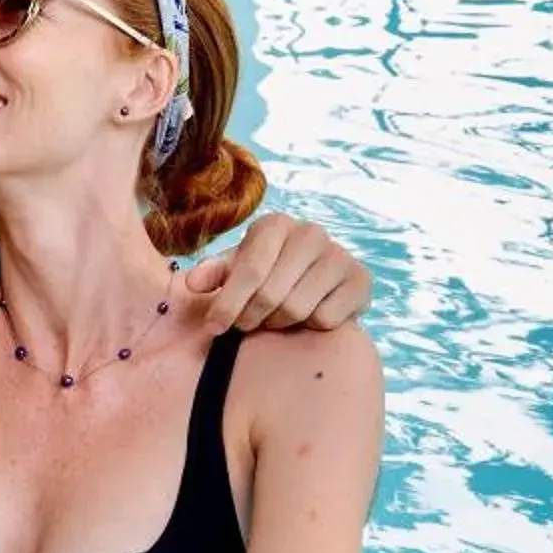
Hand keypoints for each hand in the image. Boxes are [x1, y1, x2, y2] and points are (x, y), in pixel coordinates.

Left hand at [182, 211, 371, 331]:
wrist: (320, 281)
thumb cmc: (269, 272)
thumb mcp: (237, 268)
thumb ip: (214, 273)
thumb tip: (192, 283)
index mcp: (276, 224)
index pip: (250, 270)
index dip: (228, 304)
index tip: (214, 328)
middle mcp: (311, 233)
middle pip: (272, 294)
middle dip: (251, 317)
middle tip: (246, 325)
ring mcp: (339, 255)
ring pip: (298, 309)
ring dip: (280, 323)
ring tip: (274, 318)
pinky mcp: (360, 279)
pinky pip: (326, 319)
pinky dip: (311, 326)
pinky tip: (306, 317)